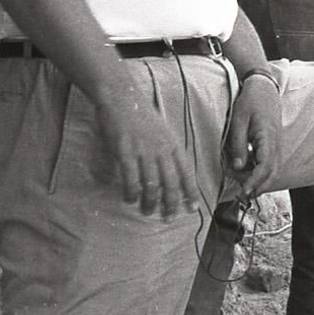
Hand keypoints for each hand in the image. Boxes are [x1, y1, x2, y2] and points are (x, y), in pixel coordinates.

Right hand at [89, 83, 200, 218]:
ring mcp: (144, 150)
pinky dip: (131, 192)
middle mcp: (162, 149)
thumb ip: (167, 151)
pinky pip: (131, 178)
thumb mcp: (162, 131)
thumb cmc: (141, 114)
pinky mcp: (126, 151)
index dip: (190, 193)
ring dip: (150, 202)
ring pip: (152, 184)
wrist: (122, 96)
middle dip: (171, 204)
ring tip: (148, 211)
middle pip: (171, 183)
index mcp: (173, 144)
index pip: (186, 173)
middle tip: (168, 218)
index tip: (192, 209)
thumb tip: (170, 172)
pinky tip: (130, 198)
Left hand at [225, 71, 280, 196]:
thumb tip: (238, 167)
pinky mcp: (273, 147)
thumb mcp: (238, 120)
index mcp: (268, 138)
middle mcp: (276, 146)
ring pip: (270, 173)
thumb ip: (238, 145)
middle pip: (270, 176)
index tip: (243, 192)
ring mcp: (276, 147)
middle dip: (254, 185)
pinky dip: (256, 171)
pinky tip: (242, 165)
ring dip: (254, 178)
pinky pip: (267, 165)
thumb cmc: (250, 101)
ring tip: (234, 171)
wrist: (264, 88)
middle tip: (234, 183)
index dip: (254, 183)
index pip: (265, 168)